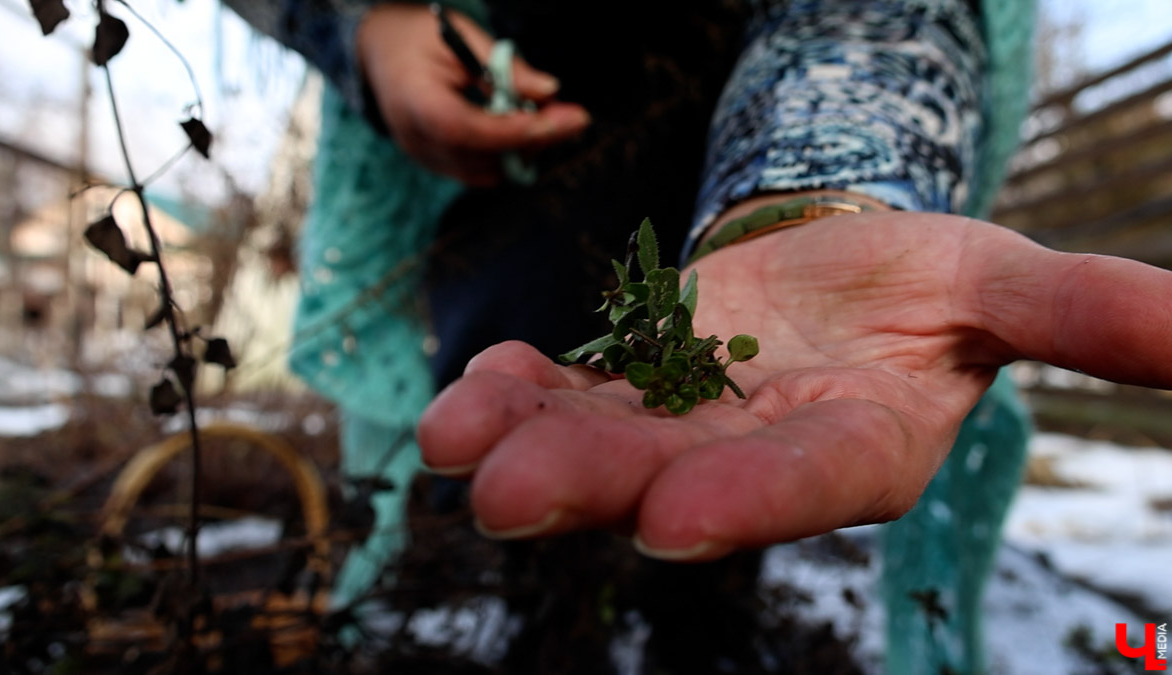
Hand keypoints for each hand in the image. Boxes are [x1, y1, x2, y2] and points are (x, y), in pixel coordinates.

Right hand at [357, 4, 589, 184]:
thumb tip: (549, 91)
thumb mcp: (463, 36)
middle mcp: (415, 139)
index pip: (467, 129)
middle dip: (534, 140)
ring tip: (549, 116)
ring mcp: (424, 156)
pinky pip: (480, 170)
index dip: (517, 130)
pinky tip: (523, 126)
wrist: (380, 51)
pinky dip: (506, 152)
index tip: (564, 120)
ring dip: (524, 148)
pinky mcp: (436, 163)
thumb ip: (505, 66)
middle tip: (575, 117)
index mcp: (414, 100)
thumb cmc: (421, 37)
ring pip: (487, 170)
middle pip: (484, 156)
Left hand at [417, 211, 1171, 559]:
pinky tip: (469, 392)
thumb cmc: (930, 292)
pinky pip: (563, 390)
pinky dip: (513, 391)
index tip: (679, 518)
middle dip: (595, 483)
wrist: (845, 281)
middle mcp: (757, 452)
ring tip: (455, 441)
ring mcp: (682, 421)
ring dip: (526, 442)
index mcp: (855, 446)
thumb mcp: (1003, 285)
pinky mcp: (628, 381)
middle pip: (675, 474)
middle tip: (505, 498)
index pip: (807, 482)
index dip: (752, 498)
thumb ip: (1081, 314)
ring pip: (600, 438)